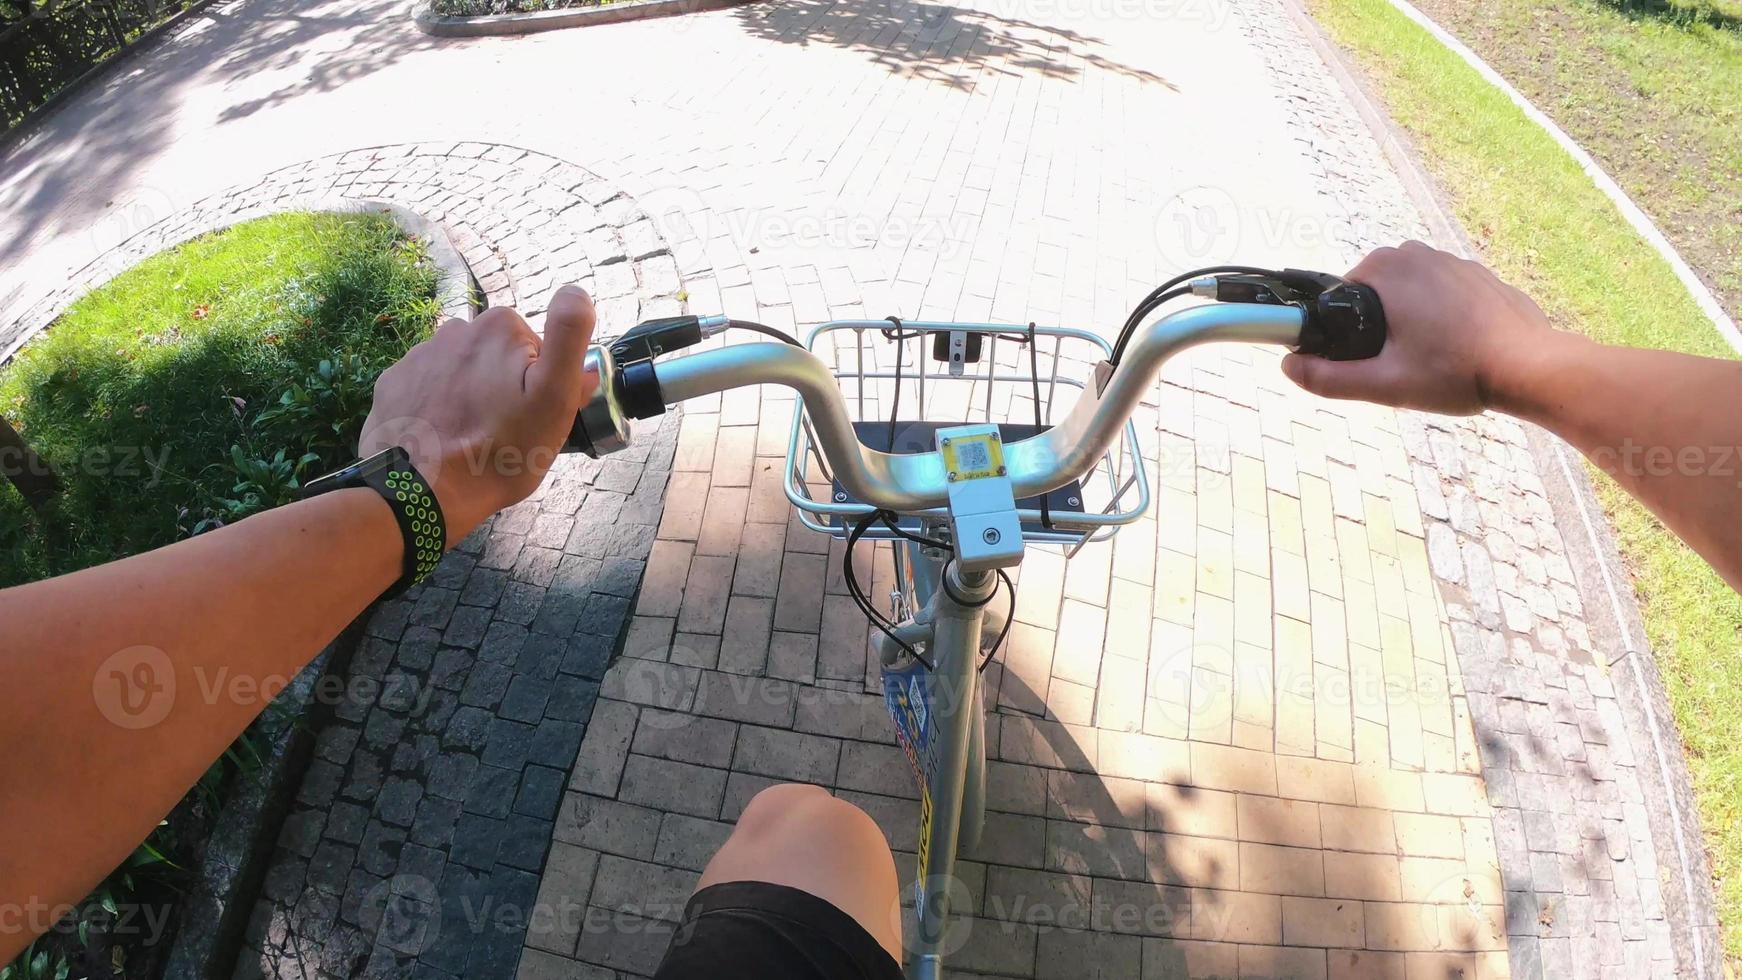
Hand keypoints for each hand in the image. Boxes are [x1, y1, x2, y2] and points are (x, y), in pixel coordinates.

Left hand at [359, 286, 595, 545]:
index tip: (533, 415)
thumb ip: (571, 335)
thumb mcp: (555, 397)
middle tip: (507, 432)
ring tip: (473, 439)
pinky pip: (427, 388)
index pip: (537, 349)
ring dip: (471, 395)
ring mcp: (417, 355)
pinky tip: (443, 438)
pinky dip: (438, 407)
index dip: (542, 383)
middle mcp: (455, 329)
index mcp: (499, 327)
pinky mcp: (391, 383)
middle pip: (498, 357)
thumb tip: (576, 293)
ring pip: (462, 371)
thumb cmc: (500, 451)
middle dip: (505, 386)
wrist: (422, 493)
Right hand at [1280, 240, 1556, 414]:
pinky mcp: (1475, 273)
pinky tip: (1455, 349)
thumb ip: (1328, 378)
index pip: (1339, 299)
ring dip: (1407, 323)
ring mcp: (1449, 259)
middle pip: (1371, 295)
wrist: (1530, 365)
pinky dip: (1438, 319)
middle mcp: (1414, 252)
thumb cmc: (1456, 372)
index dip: (1342, 333)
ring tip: (1430, 361)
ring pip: (1405, 295)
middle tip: (1398, 366)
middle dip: (1375, 328)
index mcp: (1385, 269)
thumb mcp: (1384, 384)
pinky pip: (1438, 295)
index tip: (1364, 360)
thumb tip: (1288, 367)